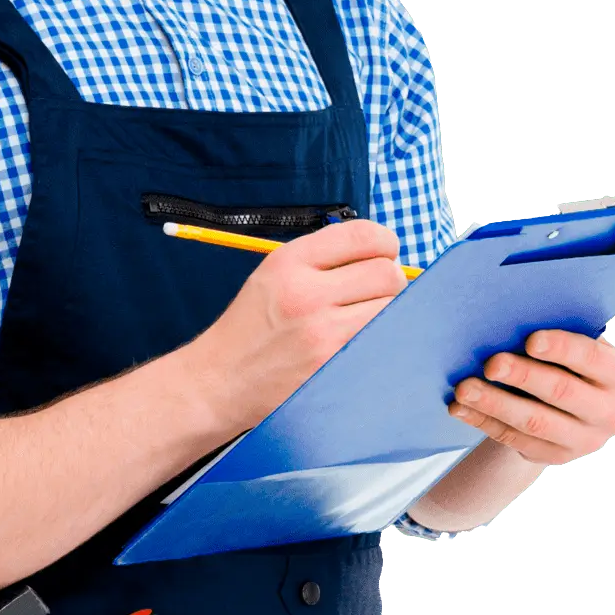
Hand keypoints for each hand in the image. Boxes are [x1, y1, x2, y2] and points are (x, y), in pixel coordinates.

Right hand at [183, 218, 409, 438]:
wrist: (221, 379)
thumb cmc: (251, 327)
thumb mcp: (273, 276)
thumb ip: (322, 261)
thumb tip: (382, 257)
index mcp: (289, 262)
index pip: (363, 236)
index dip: (385, 242)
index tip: (384, 253)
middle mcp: (307, 292)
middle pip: (387, 273)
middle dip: (390, 281)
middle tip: (375, 293)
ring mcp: (323, 332)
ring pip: (393, 309)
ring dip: (390, 311)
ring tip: (366, 318)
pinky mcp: (335, 365)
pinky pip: (385, 341)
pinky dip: (384, 338)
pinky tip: (364, 341)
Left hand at [447, 329, 614, 463]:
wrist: (561, 409)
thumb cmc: (560, 362)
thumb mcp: (567, 349)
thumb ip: (550, 335)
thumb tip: (507, 318)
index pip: (593, 358)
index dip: (562, 348)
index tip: (530, 340)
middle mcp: (609, 412)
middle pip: (561, 392)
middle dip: (523, 376)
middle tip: (490, 364)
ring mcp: (583, 440)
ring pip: (534, 421)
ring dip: (494, 403)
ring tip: (463, 389)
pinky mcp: (553, 456)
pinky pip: (514, 439)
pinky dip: (483, 421)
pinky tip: (459, 408)